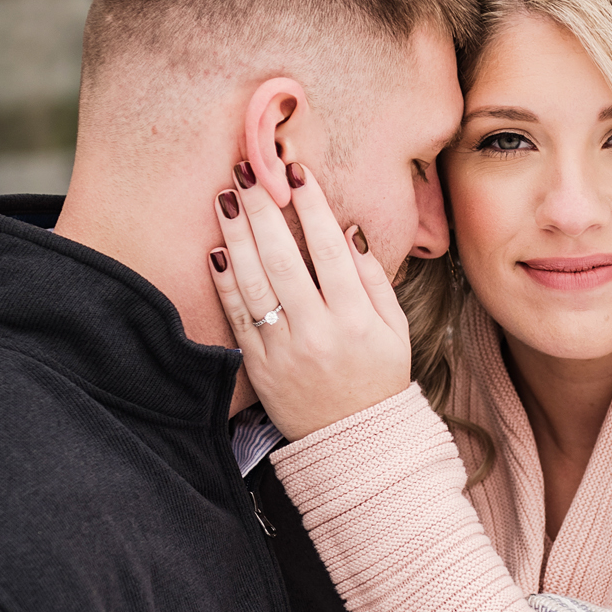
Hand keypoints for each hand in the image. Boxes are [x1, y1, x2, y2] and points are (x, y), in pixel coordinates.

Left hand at [208, 156, 411, 439]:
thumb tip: (349, 231)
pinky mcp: (259, 367)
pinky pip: (238, 317)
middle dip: (264, 210)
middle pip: (284, 260)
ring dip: (237, 236)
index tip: (296, 171)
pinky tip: (217, 248)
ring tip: (226, 197)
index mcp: (356, 320)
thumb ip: (373, 280)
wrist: (353, 441)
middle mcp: (318, 333)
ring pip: (254, 284)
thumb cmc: (378, 378)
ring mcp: (284, 351)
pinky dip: (225, 282)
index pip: (330, 251)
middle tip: (247, 170)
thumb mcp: (394, 330)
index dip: (312, 207)